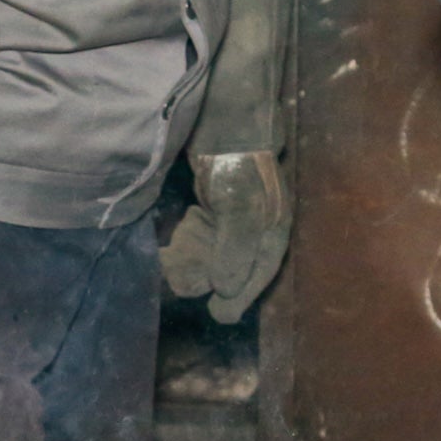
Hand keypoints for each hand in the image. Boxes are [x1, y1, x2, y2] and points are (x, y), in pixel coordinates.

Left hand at [160, 151, 291, 323]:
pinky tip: (169, 254)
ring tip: (172, 273)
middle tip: (186, 290)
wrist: (223, 124)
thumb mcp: (239, 210)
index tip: (218, 316)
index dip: (240, 297)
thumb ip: (235, 251)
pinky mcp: (213, 209)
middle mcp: (255, 230)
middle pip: (234, 267)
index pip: (259, 274)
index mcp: (271, 232)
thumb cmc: (237, 167)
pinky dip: (186, 248)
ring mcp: (232, 219)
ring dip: (194, 266)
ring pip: (214, 254)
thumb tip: (227, 291)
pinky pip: (200, 238)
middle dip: (211, 281)